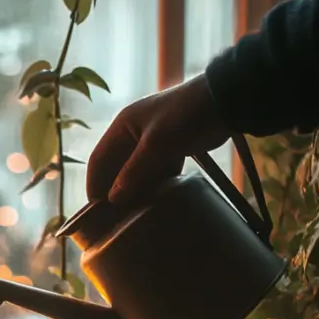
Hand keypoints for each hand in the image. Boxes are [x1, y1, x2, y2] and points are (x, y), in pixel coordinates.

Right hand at [86, 74, 230, 204]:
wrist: (224, 100)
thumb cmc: (185, 116)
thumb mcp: (157, 145)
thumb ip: (134, 172)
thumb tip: (114, 199)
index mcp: (122, 127)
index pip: (98, 159)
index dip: (94, 184)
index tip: (95, 211)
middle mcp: (133, 134)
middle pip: (116, 167)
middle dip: (114, 191)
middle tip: (113, 218)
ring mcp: (153, 141)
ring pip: (137, 171)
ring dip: (135, 191)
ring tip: (133, 215)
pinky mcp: (171, 147)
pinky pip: (156, 171)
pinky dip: (155, 185)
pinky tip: (156, 202)